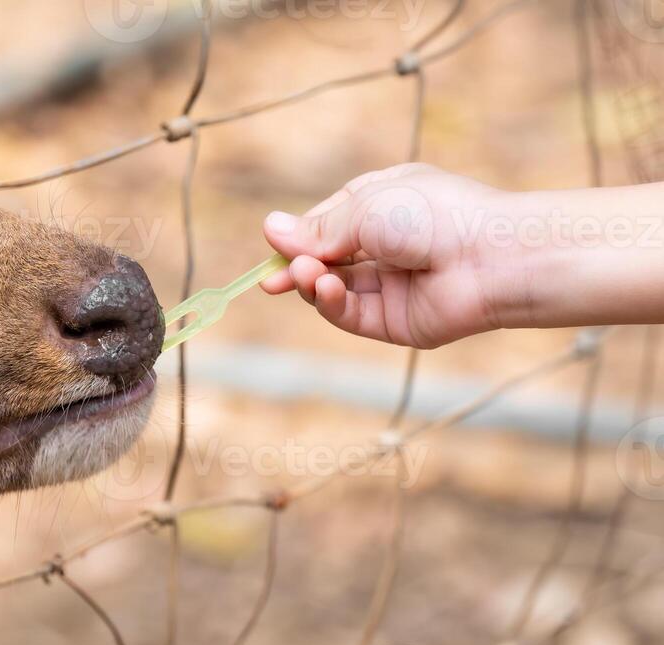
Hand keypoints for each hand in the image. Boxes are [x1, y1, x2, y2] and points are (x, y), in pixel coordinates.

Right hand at [259, 163, 504, 348]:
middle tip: (270, 280)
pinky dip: (331, 304)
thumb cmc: (436, 215)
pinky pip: (351, 314)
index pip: (327, 224)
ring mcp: (389, 286)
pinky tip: (325, 289)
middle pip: (326, 261)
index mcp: (382, 206)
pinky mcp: (394, 321)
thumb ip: (318, 229)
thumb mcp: (367, 208)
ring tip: (307, 276)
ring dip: (313, 284)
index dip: (300, 237)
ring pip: (333, 290)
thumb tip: (270, 229)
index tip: (275, 244)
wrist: (492, 256)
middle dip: (297, 268)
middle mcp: (385, 246)